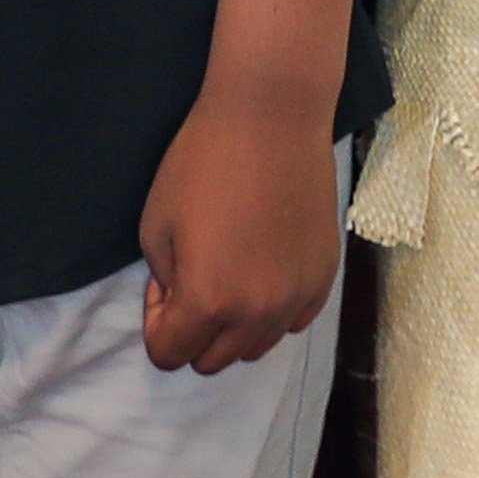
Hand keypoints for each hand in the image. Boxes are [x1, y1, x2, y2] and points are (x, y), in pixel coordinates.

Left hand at [131, 90, 344, 373]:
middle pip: (213, 361)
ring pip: (256, 348)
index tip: (164, 281)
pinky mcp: (324, 279)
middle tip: (193, 275)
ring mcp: (295, 299)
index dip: (156, 321)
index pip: (168, 355)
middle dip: (193, 330)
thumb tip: (179, 303)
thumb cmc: (203, 161)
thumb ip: (163, 282)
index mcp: (208, 302)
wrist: (272, 116)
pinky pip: (292, 322)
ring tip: (230, 270)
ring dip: (233, 325)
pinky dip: (272, 309)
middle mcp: (256, 314)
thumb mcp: (155, 224)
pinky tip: (263, 265)